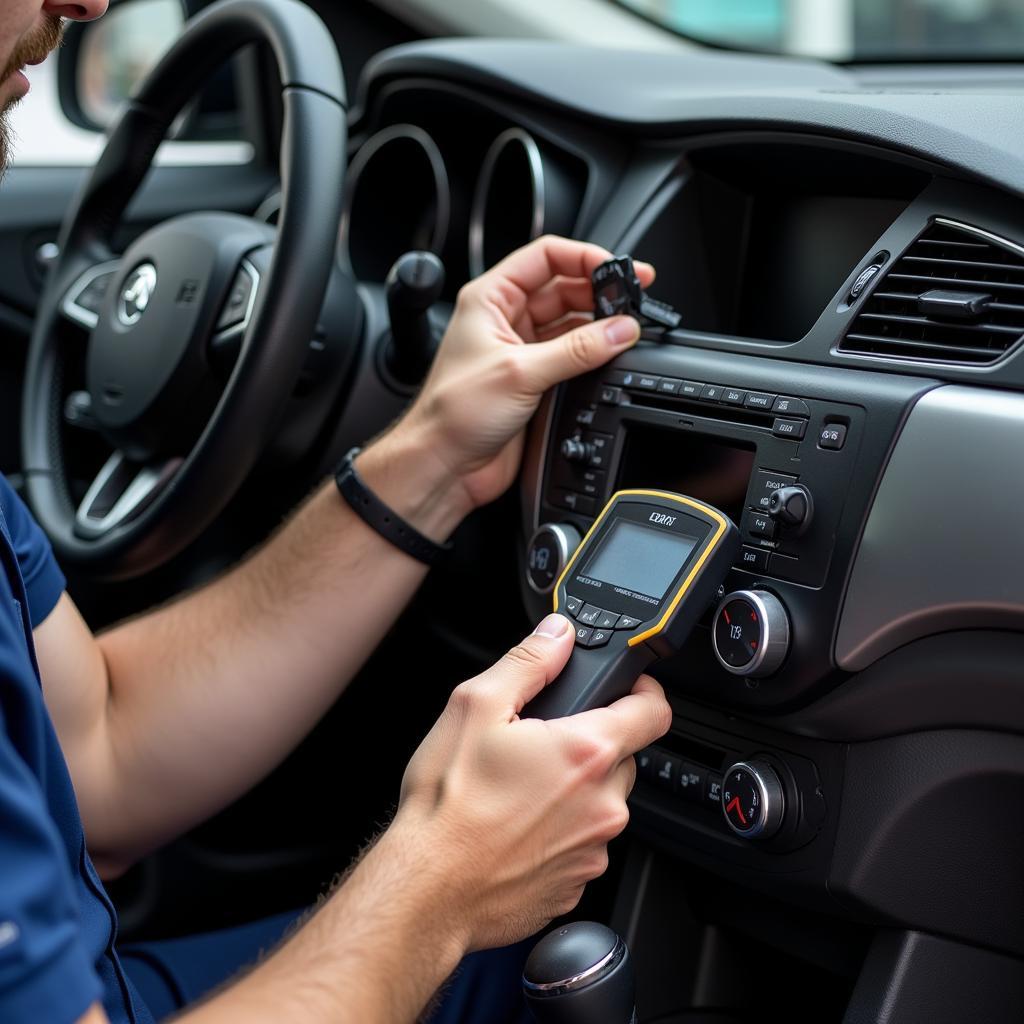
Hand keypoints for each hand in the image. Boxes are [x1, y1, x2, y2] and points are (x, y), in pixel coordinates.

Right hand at [393, 613, 671, 951]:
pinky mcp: (575, 884)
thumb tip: (558, 635)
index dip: (643, 690)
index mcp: (586, 753)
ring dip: (574, 791)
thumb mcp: (476, 706)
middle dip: (590, 745)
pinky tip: (515, 827)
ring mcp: (592, 850)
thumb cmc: (448, 805)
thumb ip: (528, 662)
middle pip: (622, 757)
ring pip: (600, 803)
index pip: (654, 711)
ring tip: (517, 791)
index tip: (627, 687)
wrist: (427, 889)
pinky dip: (559, 832)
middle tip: (539, 745)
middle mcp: (603, 805)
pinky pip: (581, 845)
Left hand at [395, 236, 654, 511]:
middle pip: (564, 288)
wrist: (444, 465)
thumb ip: (577, 350)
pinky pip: (572, 357)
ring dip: (599, 326)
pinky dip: (594, 355)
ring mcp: (521, 350)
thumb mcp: (520, 373)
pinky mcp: (534, 380)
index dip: (585, 257)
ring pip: (571, 323)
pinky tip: (611, 356)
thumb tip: (620, 330)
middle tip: (633, 302)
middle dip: (599, 293)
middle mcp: (505, 319)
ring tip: (626, 331)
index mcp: (490, 299)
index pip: (545, 256)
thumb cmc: (453, 414)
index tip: (619, 269)